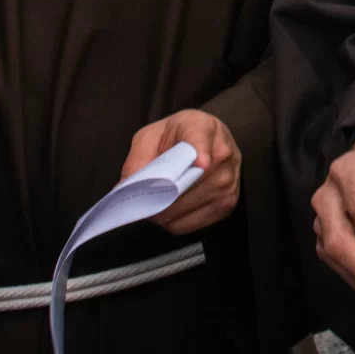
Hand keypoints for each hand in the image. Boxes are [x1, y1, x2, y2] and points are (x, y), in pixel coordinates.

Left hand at [121, 109, 239, 234]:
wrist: (208, 139)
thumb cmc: (177, 138)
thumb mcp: (152, 135)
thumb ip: (139, 157)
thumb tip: (126, 187)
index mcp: (202, 128)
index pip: (202, 140)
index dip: (201, 153)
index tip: (201, 163)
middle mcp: (222, 155)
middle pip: (187, 185)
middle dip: (158, 196)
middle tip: (142, 197)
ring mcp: (228, 182)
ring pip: (184, 210)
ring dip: (163, 212)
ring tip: (155, 201)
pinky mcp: (227, 204)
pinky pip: (190, 225)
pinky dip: (174, 222)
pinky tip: (171, 209)